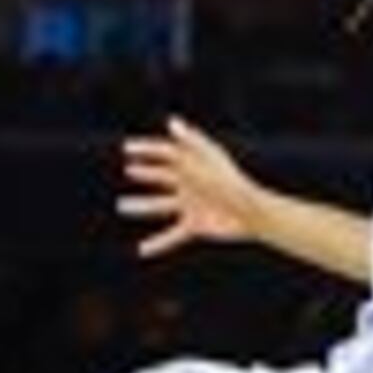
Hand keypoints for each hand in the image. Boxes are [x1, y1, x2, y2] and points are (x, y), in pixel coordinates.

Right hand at [118, 118, 264, 257]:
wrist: (249, 212)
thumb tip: (172, 122)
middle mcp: (190, 185)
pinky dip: (158, 244)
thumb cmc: (230, 182)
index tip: (127, 148)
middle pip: (163, 176)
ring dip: (141, 206)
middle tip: (129, 170)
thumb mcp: (208, 160)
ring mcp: (191, 206)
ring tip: (122, 206)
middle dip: (146, 172)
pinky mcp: (195, 226)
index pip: (166, 153)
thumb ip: (190, 142)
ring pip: (160, 205)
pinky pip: (172, 235)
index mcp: (194, 166)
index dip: (147, 149)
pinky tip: (142, 251)